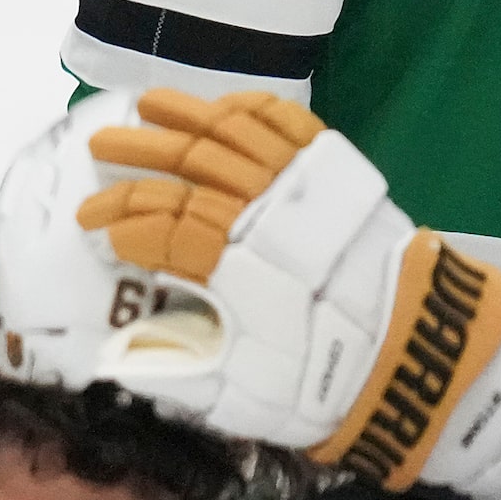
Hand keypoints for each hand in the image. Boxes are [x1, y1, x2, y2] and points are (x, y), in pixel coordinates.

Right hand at [76, 89, 500, 484]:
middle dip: (133, 155)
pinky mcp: (330, 171)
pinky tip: (219, 108)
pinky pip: (283, 124)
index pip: (161, 224)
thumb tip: (111, 351)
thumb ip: (171, 368)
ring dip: (182, 115)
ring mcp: (298, 183)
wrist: (408, 356)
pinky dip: (248, 109)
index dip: (118, 220)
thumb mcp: (237, 393)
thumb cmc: (315, 377)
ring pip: (229, 132)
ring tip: (143, 105)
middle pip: (186, 165)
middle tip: (95, 148)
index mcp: (235, 265)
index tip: (92, 226)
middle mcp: (262, 212)